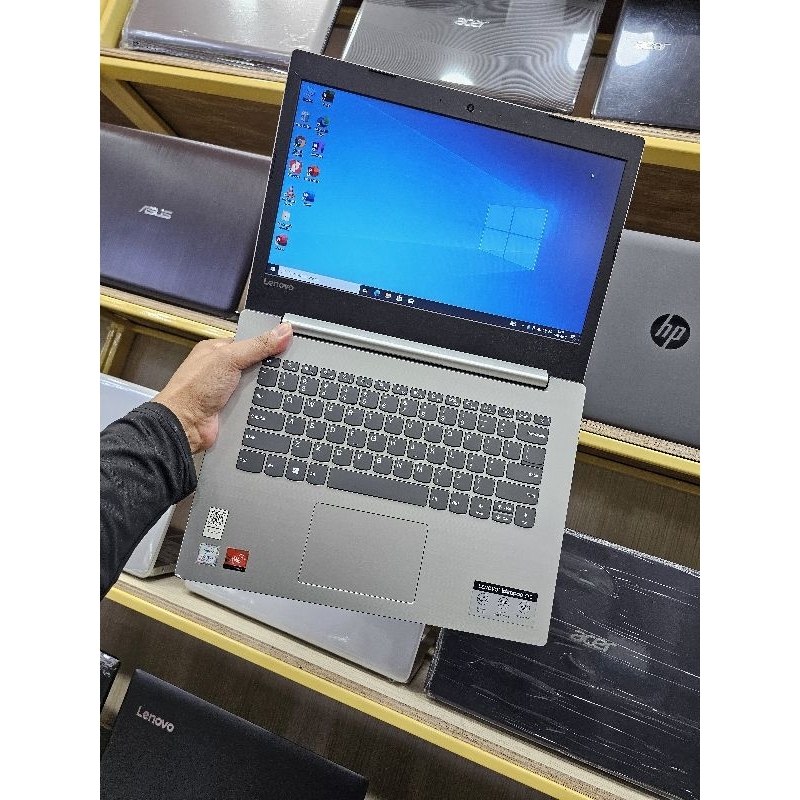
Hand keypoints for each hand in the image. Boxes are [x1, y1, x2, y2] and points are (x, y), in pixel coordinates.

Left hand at [154, 322, 292, 453]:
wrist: (185, 425)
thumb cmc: (192, 390)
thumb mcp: (229, 358)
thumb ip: (257, 345)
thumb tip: (282, 332)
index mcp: (217, 350)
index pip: (250, 341)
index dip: (268, 343)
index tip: (287, 344)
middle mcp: (222, 370)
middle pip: (257, 364)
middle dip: (267, 369)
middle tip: (279, 369)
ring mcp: (228, 390)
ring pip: (258, 386)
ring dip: (262, 389)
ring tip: (266, 388)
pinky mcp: (234, 408)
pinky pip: (255, 403)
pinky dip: (260, 404)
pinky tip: (263, 404)